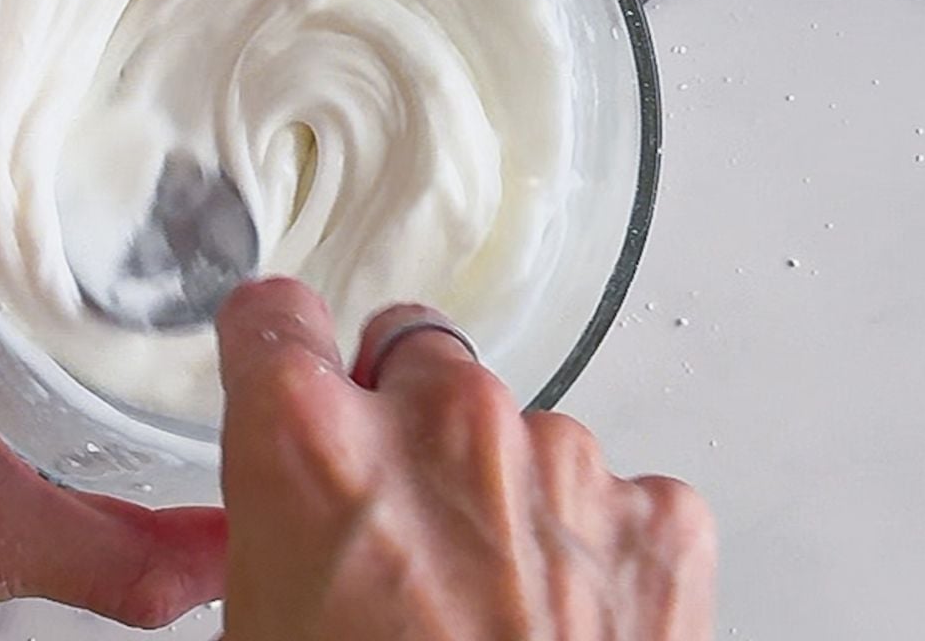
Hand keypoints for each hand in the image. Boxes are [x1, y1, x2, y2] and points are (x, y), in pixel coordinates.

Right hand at [217, 279, 715, 640]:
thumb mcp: (263, 632)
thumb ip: (268, 525)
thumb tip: (278, 514)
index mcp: (313, 449)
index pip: (272, 315)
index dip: (274, 345)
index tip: (285, 359)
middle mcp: (442, 425)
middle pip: (411, 349)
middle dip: (400, 415)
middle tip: (401, 519)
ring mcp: (563, 460)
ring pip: (513, 419)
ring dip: (499, 484)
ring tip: (489, 603)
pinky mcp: (660, 515)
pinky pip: (610, 487)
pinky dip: (589, 537)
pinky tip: (566, 621)